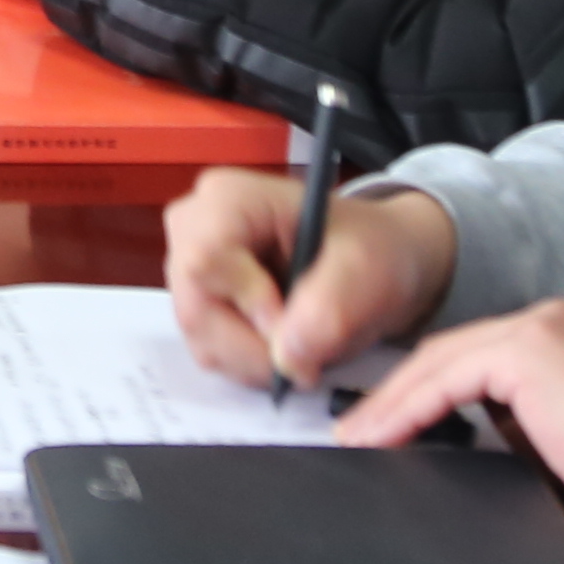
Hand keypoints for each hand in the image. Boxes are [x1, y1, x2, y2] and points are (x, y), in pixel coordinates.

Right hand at [160, 170, 457, 396]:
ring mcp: (191, 268)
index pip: (205, 260)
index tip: (293, 327)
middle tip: (306, 360)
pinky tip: (282, 348)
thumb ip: (331, 308)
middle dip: (253, 347)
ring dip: (254, 361)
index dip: (247, 304)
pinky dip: (249, 365)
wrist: (372, 261)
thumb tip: (288, 357)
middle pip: (196, 308)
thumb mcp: (366, 267)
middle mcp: (195, 228)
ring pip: (201, 337)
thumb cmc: (368, 247)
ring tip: (303, 350)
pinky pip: (210, 351)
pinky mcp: (199, 303)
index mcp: (229, 198)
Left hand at [336, 299, 563, 504]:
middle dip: (401, 393)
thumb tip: (485, 439)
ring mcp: (542, 329)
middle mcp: (555, 321)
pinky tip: (383, 436)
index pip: (481, 358)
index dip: (430, 391)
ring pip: (442, 361)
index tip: (395, 425)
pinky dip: (409, 408)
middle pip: (453, 353)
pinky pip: (447, 378)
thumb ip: (529, 425)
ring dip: (394, 403)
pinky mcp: (528, 351)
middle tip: (360, 431)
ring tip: (359, 438)